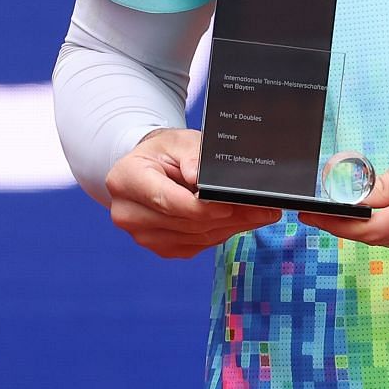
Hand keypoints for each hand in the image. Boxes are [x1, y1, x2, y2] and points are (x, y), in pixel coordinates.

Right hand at [106, 128, 280, 257]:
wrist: (151, 168)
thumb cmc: (165, 152)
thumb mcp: (179, 140)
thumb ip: (190, 154)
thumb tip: (198, 176)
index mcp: (125, 179)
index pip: (167, 201)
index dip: (201, 207)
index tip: (230, 205)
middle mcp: (127, 212)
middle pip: (186, 222)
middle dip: (228, 217)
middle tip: (263, 209)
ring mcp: (142, 235)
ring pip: (196, 237)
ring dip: (230, 227)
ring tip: (259, 213)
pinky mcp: (161, 248)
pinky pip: (198, 245)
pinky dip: (221, 233)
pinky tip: (238, 220)